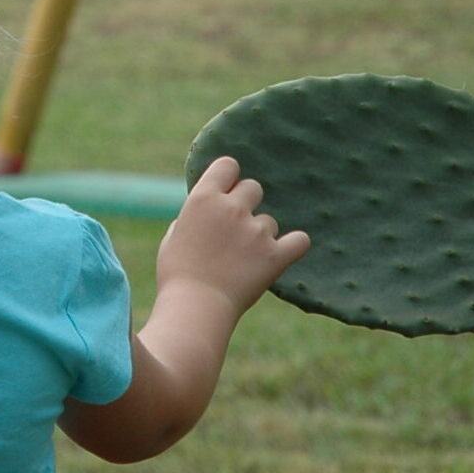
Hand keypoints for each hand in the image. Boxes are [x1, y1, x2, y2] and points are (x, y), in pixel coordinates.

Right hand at [156, 157, 307, 317]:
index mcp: (203, 198)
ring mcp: (256, 231)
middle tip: (236, 229)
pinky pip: (299, 240)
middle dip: (246, 204)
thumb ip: (194, 216)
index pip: (228, 165)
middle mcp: (231, 208)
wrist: (195, 308)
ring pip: (269, 221)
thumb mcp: (174, 236)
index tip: (227, 191)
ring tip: (244, 259)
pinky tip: (283, 253)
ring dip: (261, 234)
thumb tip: (207, 211)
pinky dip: (293, 246)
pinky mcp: (275, 255)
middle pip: (253, 187)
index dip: (229, 177)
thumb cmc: (177, 274)